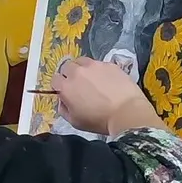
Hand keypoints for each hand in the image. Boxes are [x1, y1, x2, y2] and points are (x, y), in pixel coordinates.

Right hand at [50, 57, 164, 135]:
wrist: (126, 113)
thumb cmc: (99, 121)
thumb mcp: (75, 121)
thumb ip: (63, 109)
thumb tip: (62, 100)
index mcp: (66, 87)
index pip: (55, 79)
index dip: (60, 86)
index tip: (66, 91)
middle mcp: (77, 72)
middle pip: (67, 66)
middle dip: (70, 74)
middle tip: (79, 85)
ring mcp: (94, 66)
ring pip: (82, 61)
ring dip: (83, 69)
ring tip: (92, 79)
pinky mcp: (109, 64)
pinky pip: (99, 64)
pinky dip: (99, 70)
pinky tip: (107, 80)